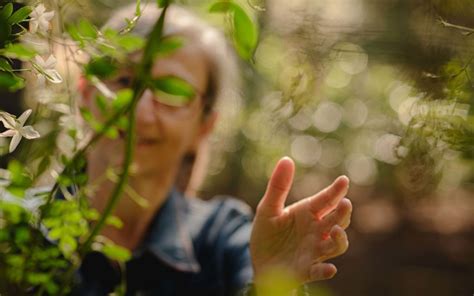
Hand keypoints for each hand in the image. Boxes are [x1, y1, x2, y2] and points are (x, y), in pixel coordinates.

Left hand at [250, 157, 351, 284]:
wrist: (259, 262)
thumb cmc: (268, 233)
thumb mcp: (268, 208)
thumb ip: (278, 186)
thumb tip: (286, 159)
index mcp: (308, 212)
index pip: (326, 199)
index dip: (336, 190)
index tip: (343, 180)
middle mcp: (316, 231)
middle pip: (337, 220)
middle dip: (343, 212)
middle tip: (344, 203)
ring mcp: (314, 251)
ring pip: (336, 245)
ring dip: (340, 239)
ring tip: (336, 230)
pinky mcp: (305, 270)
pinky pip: (319, 271)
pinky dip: (325, 271)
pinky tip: (329, 269)